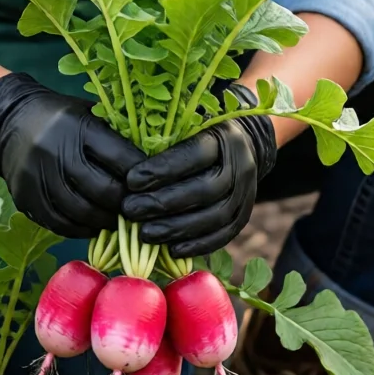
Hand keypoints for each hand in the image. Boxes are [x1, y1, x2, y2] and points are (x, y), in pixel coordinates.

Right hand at [0, 72, 143, 236]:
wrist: (9, 123)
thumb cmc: (61, 118)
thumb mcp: (89, 114)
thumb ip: (116, 137)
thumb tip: (152, 166)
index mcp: (79, 127)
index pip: (121, 158)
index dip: (141, 176)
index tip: (153, 184)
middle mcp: (57, 152)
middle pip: (103, 190)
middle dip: (126, 203)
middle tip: (138, 209)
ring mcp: (39, 178)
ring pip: (83, 213)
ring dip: (106, 221)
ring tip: (118, 220)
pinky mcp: (27, 199)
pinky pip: (61, 224)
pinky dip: (82, 229)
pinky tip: (94, 225)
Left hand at [121, 84, 277, 254]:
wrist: (243, 146)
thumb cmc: (199, 134)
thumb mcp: (188, 125)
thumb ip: (165, 136)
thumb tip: (127, 155)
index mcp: (224, 136)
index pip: (194, 154)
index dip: (162, 169)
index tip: (130, 180)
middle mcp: (240, 165)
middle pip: (205, 189)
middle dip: (164, 203)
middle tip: (130, 210)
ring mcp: (246, 193)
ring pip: (214, 216)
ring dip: (177, 228)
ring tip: (145, 233)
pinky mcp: (244, 216)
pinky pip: (223, 235)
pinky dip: (197, 245)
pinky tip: (171, 249)